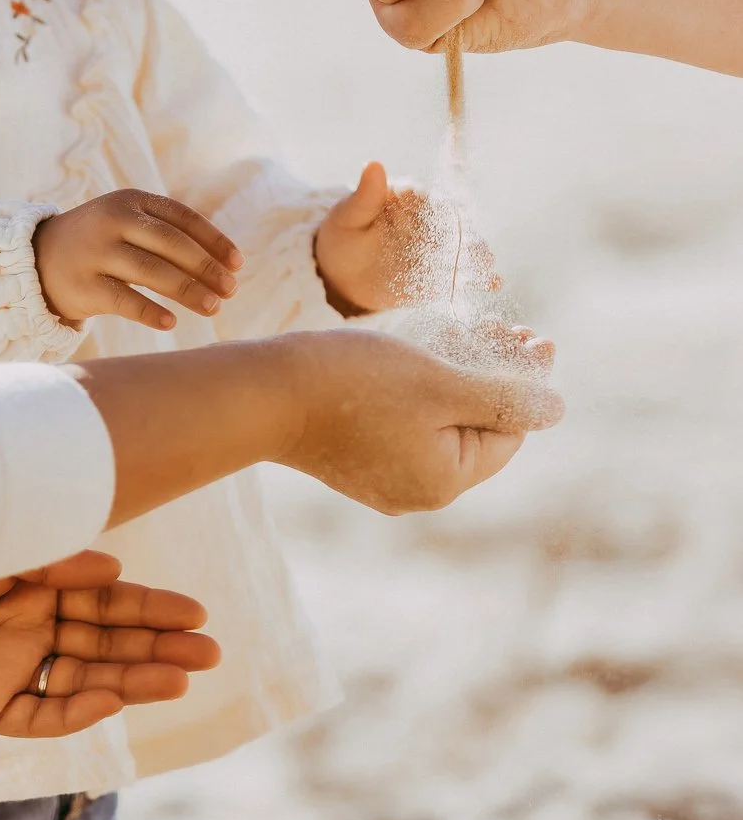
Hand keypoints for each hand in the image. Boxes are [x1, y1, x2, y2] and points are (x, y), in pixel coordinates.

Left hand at [0, 550, 220, 739]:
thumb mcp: (3, 544)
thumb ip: (55, 560)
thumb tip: (113, 573)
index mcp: (37, 586)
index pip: (109, 604)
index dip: (154, 610)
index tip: (199, 614)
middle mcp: (28, 628)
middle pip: (108, 644)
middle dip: (159, 649)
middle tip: (212, 655)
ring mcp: (7, 668)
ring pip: (85, 680)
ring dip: (133, 680)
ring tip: (182, 680)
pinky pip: (38, 714)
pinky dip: (75, 709)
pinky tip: (110, 697)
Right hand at [34, 189, 242, 330]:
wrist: (39, 260)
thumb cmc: (102, 244)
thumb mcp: (129, 224)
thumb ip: (169, 236)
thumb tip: (226, 266)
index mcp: (130, 200)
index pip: (182, 217)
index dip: (214, 240)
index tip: (238, 264)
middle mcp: (112, 220)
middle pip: (170, 243)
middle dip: (206, 267)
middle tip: (231, 289)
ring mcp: (95, 252)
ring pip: (151, 271)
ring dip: (188, 291)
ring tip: (213, 308)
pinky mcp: (83, 285)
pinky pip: (123, 300)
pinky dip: (150, 311)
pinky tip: (172, 322)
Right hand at [79, 331, 562, 528]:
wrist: (262, 393)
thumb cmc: (352, 382)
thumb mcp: (439, 382)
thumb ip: (503, 397)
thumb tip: (557, 410)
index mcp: (445, 479)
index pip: (509, 432)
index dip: (527, 381)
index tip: (538, 336)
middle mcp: (417, 492)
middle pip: (476, 429)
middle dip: (495, 377)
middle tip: (509, 328)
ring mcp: (382, 480)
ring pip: (440, 425)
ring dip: (460, 380)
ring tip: (468, 333)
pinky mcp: (353, 461)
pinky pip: (406, 428)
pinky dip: (422, 395)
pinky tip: (420, 360)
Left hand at [314, 161, 495, 314]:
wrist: (339, 274)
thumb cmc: (342, 236)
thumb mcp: (349, 216)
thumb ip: (365, 195)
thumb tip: (373, 164)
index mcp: (410, 198)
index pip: (430, 200)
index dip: (442, 209)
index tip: (453, 217)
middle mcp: (428, 222)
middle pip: (453, 226)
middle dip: (467, 236)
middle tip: (476, 247)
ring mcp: (435, 249)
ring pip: (462, 251)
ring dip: (477, 258)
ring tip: (488, 268)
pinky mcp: (437, 275)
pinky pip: (458, 277)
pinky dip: (475, 280)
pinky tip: (493, 284)